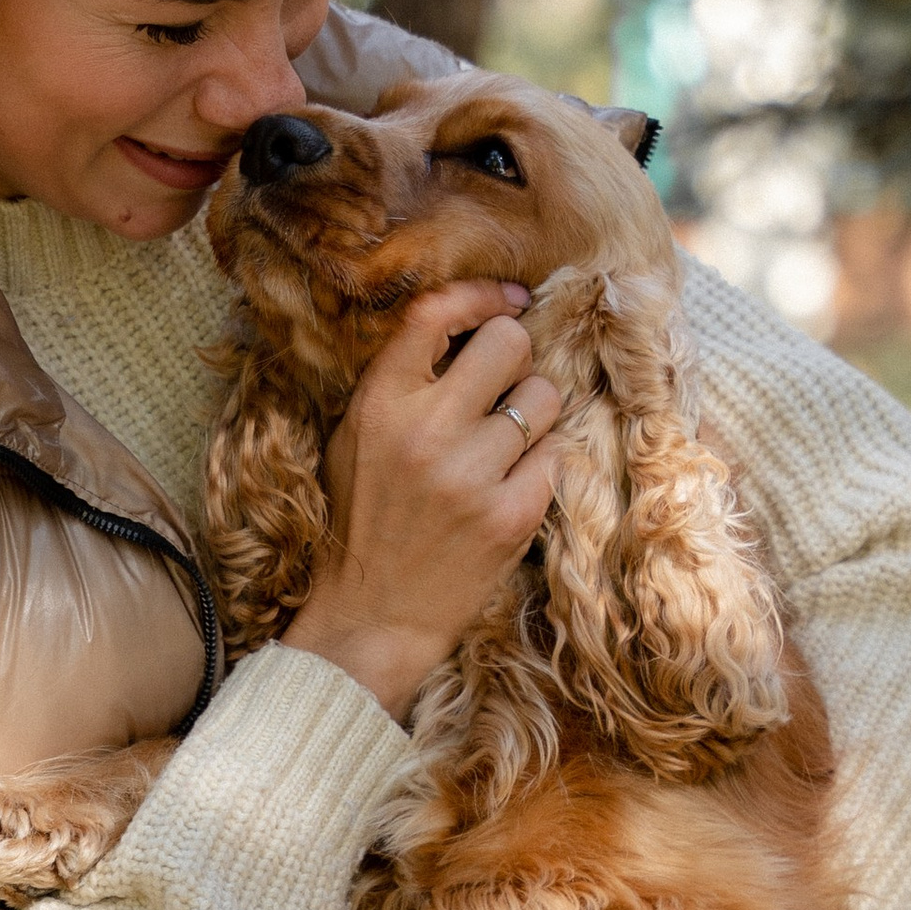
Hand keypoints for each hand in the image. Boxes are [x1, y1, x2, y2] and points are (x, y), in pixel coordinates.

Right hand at [280, 283, 560, 720]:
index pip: (437, 312)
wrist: (372, 615)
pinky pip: (555, 454)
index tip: (508, 297)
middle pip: (509, 341)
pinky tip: (510, 485)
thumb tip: (470, 325)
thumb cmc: (364, 521)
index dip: (482, 294)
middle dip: (515, 357)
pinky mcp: (512, 515)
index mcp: (379, 404)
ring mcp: (472, 474)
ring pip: (543, 396)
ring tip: (504, 444)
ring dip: (532, 413)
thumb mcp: (355, 440)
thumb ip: (402, 382)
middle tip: (503, 386)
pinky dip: (540, 465)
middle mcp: (426, 430)